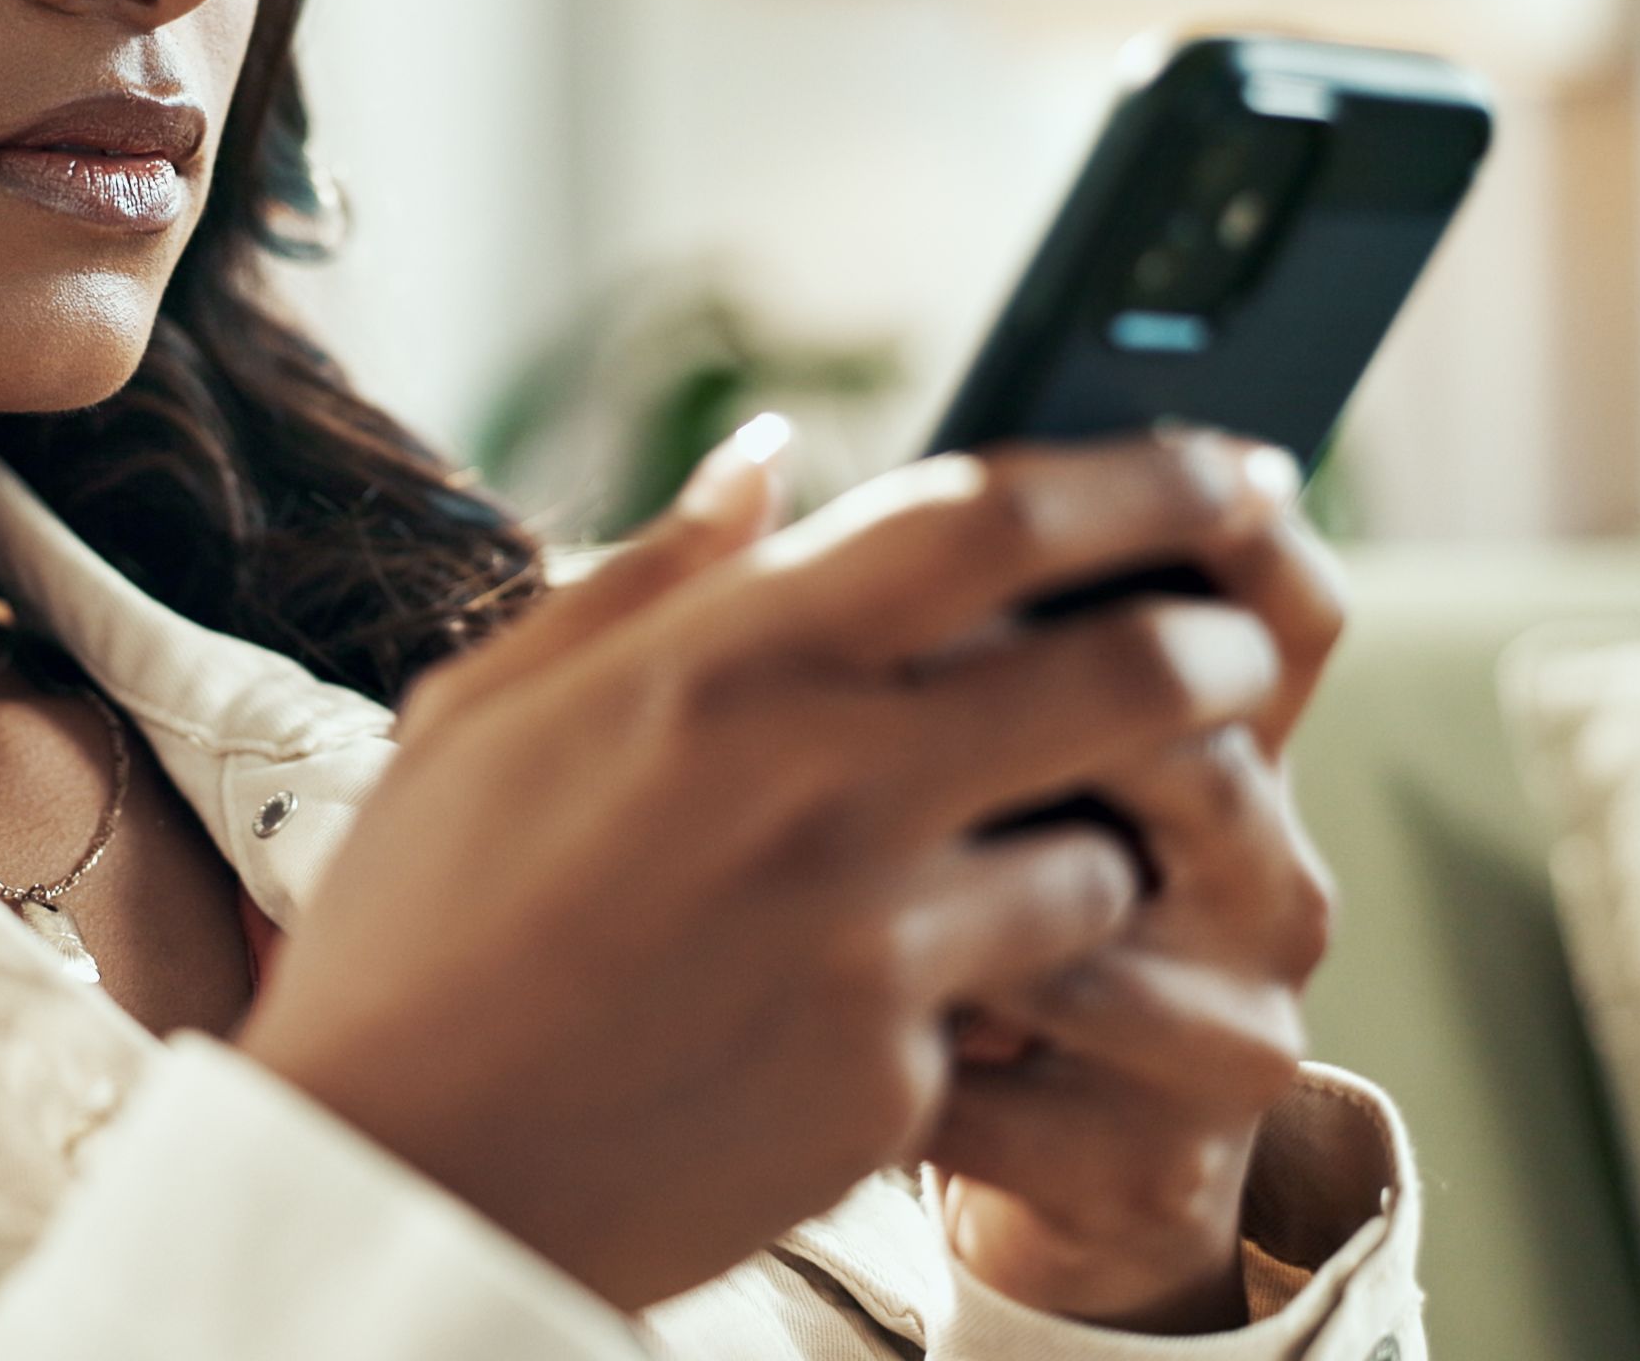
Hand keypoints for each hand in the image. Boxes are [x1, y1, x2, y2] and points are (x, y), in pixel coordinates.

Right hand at [235, 422, 1305, 1310]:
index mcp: (723, 662)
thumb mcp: (487, 710)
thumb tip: (770, 459)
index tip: (1226, 459)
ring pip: (1102, 857)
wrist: (395, 1179)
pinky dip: (986, 993)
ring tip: (1019, 861)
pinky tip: (894, 998)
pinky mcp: (894, 1081)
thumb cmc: (416, 933)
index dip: (1147, 473)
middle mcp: (825, 781)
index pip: (997, 515)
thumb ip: (653, 575)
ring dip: (1095, 845)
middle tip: (1243, 641)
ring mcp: (874, 940)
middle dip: (1222, 643)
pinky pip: (1009, 1008)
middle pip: (1131, 670)